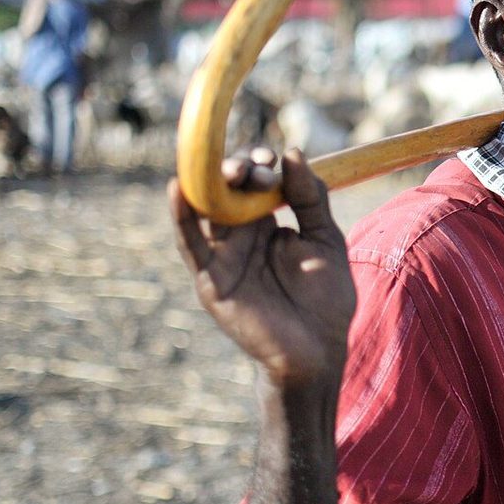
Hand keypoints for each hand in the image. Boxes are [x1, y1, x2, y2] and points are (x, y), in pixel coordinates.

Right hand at [169, 147, 356, 388]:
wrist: (319, 350)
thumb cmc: (326, 299)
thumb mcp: (325, 239)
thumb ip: (310, 198)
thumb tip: (292, 153)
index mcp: (267, 223)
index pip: (253, 182)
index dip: (258, 164)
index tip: (272, 157)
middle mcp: (240, 235)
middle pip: (225, 190)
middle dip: (237, 170)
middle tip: (255, 166)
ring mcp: (222, 256)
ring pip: (205, 210)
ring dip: (211, 185)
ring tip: (229, 169)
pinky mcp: (210, 279)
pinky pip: (190, 244)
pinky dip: (181, 218)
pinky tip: (176, 191)